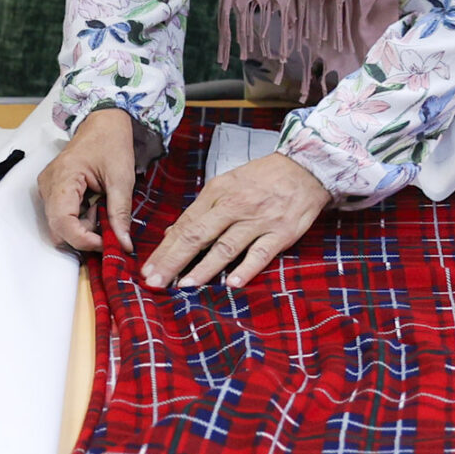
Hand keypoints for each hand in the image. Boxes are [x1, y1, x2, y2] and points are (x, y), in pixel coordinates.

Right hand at [38, 107, 137, 254]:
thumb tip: (123, 243)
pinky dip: (81, 218)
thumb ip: (120, 213)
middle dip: (84, 235)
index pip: (62, 222)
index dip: (83, 240)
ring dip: (83, 226)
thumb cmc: (111, 141)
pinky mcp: (54, 190)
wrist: (105, 121)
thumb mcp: (122, 178)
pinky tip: (96, 205)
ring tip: (103, 209)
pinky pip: (63, 215)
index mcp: (62, 178)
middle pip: (58, 228)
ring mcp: (48, 188)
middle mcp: (49, 185)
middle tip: (108, 226)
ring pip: (60, 225)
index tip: (106, 244)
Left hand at [141, 152, 330, 290]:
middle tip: (155, 281)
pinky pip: (260, 253)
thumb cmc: (263, 178)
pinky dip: (246, 269)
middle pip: (198, 236)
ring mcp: (259, 220)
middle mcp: (235, 205)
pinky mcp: (281, 232)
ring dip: (204, 268)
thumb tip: (173, 234)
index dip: (165, 249)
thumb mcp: (227, 184)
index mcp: (218, 192)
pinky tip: (231, 284)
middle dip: (173, 261)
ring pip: (226, 247)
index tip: (148, 269)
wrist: (305, 167)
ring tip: (185, 286)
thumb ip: (202, 210)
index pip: (185, 224)